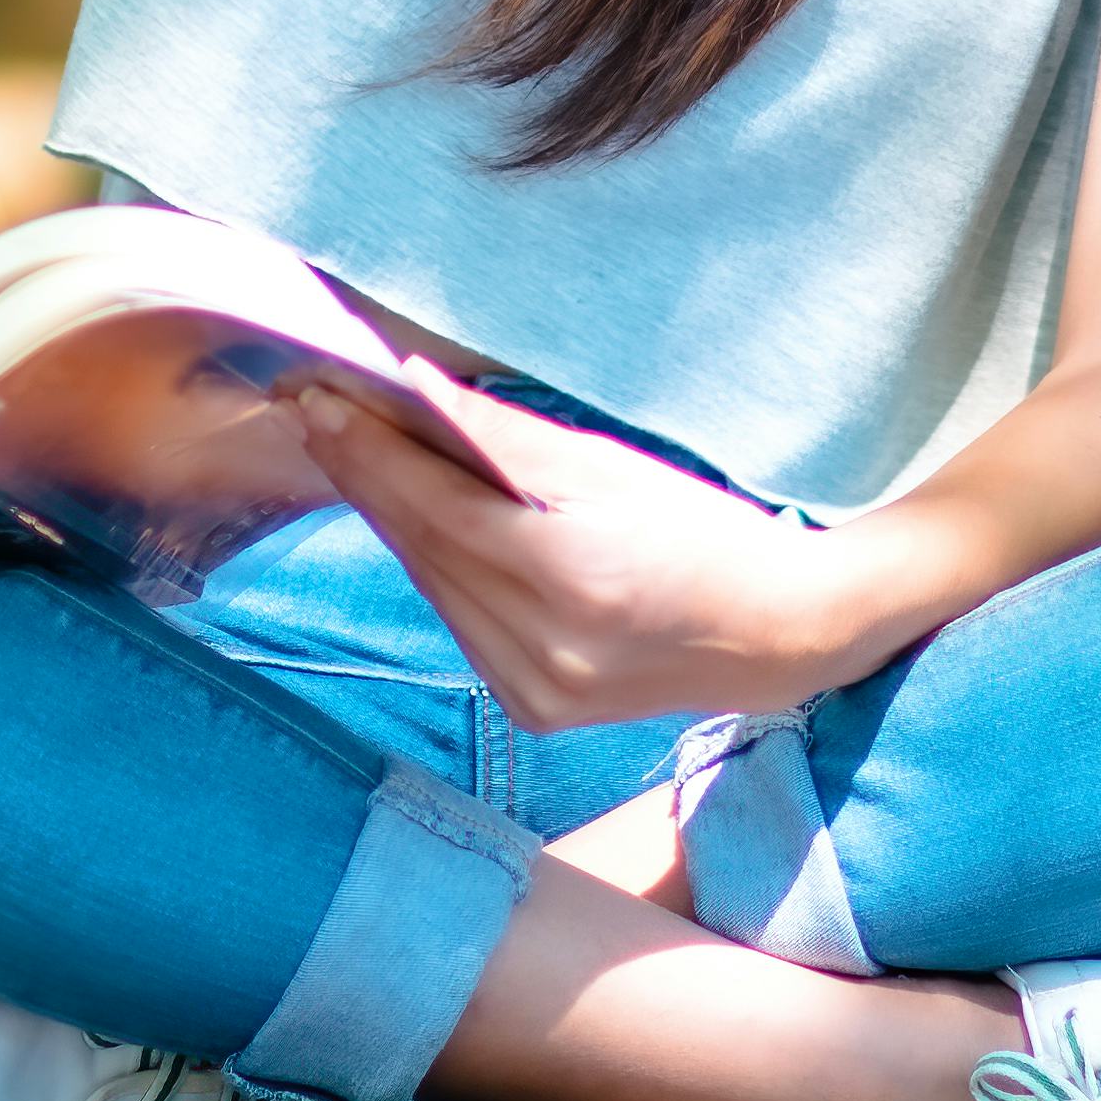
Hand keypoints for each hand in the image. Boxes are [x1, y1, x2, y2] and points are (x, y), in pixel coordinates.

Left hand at [293, 378, 937, 727]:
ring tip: (353, 451)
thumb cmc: (712, 534)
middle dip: (367, 476)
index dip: (373, 452)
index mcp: (572, 582)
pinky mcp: (533, 711)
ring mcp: (534, 693)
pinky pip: (462, 625)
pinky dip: (437, 570)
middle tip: (314, 409)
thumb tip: (417, 390)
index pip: (440, 510)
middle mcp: (542, 651)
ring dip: (393, 520)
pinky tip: (418, 522)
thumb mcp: (616, 470)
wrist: (786, 636)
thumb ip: (509, 441)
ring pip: (434, 589)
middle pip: (425, 551)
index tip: (319, 396)